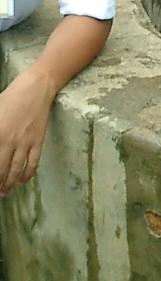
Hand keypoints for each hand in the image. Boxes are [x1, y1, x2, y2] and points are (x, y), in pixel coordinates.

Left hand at [0, 67, 55, 194]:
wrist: (35, 88)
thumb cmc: (10, 97)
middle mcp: (10, 142)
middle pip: (1, 169)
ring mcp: (25, 142)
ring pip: (16, 169)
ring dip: (9, 183)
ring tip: (4, 192)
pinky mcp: (37, 140)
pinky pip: (32, 162)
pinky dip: (27, 174)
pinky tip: (22, 181)